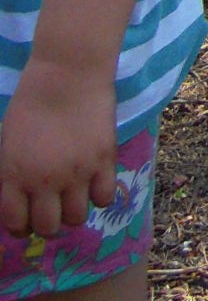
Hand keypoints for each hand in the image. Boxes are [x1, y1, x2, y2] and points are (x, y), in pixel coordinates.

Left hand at [0, 56, 117, 237]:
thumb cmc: (30, 101)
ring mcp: (77, 173)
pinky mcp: (104, 161)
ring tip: (75, 196)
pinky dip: (98, 196)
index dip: (21, 227)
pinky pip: (104, 198)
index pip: (16, 224)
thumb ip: (10, 173)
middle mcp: (44, 182)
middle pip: (48, 227)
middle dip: (48, 223)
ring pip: (77, 218)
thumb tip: (17, 195)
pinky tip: (94, 182)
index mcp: (14, 175)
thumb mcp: (7, 141)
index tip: (27, 219)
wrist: (68, 73)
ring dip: (73, 211)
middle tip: (52, 209)